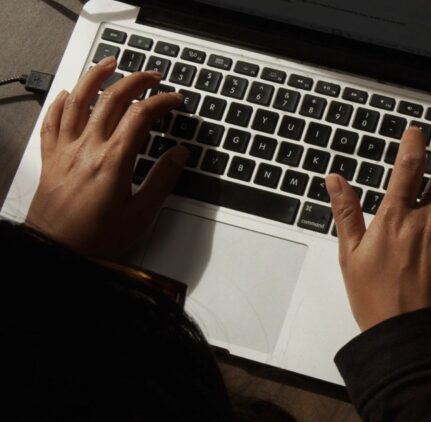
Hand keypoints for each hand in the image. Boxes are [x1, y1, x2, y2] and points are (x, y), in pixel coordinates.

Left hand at [25, 56, 187, 258]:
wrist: (56, 252)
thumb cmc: (96, 239)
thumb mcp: (141, 215)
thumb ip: (162, 180)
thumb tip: (179, 155)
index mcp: (114, 161)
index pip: (141, 115)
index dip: (162, 101)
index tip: (174, 100)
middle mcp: (88, 148)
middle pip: (112, 98)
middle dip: (136, 81)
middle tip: (152, 77)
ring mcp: (66, 150)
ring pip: (78, 100)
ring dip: (95, 76)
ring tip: (110, 64)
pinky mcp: (51, 158)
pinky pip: (52, 121)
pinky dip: (61, 102)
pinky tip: (69, 94)